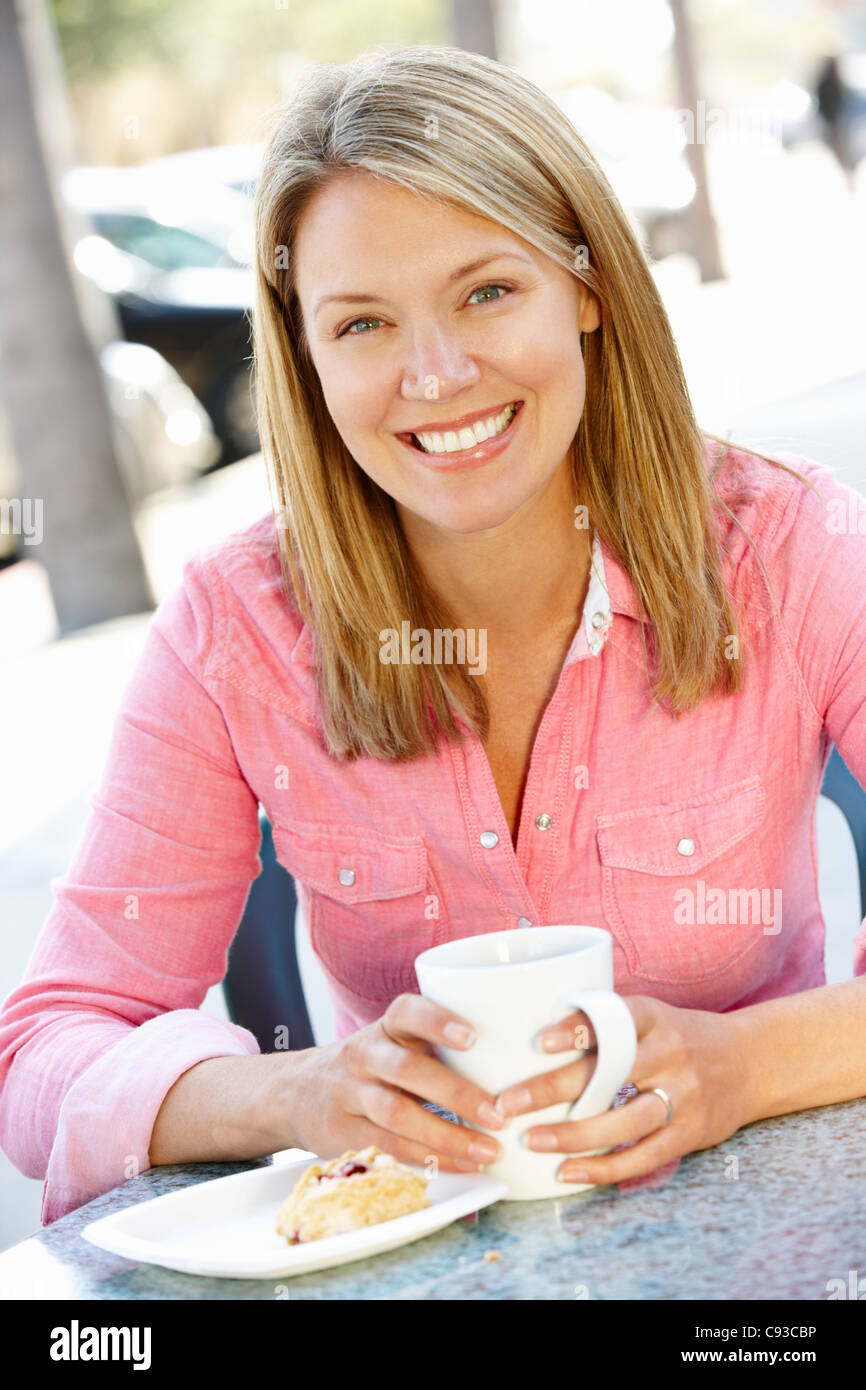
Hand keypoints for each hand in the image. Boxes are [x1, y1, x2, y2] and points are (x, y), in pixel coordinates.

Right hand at [276, 993, 505, 1172]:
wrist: (294, 1092)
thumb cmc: (372, 1066)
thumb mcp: (394, 1042)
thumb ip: (439, 1048)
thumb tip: (516, 1064)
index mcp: (385, 1028)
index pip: (407, 1012)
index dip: (438, 1021)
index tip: (474, 1036)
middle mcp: (364, 1055)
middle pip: (407, 1069)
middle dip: (456, 1093)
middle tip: (499, 1112)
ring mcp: (350, 1095)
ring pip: (397, 1113)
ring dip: (447, 1136)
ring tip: (488, 1150)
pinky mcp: (343, 1133)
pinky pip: (389, 1147)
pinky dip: (428, 1159)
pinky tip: (461, 1166)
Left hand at [493, 995, 748, 1184]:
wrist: (751, 1061)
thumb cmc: (679, 1037)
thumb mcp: (650, 1016)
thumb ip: (606, 1025)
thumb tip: (527, 1032)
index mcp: (653, 1017)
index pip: (614, 1018)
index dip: (577, 1029)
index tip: (539, 1041)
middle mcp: (670, 1053)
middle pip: (610, 1072)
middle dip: (555, 1088)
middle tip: (509, 1102)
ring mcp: (683, 1095)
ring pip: (625, 1120)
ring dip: (575, 1134)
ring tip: (533, 1141)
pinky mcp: (691, 1132)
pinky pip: (644, 1155)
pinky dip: (604, 1167)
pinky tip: (569, 1172)